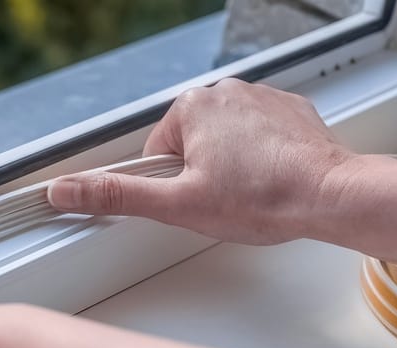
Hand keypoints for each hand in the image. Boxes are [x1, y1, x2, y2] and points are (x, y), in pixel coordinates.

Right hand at [47, 79, 354, 244]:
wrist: (330, 194)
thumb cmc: (262, 199)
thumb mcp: (178, 206)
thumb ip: (118, 196)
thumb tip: (66, 190)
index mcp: (190, 107)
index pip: (157, 156)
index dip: (172, 187)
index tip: (197, 200)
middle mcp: (225, 92)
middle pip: (190, 147)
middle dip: (202, 176)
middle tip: (226, 200)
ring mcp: (260, 97)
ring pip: (226, 143)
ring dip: (232, 168)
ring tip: (253, 193)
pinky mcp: (289, 110)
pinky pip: (258, 137)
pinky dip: (261, 159)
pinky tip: (272, 180)